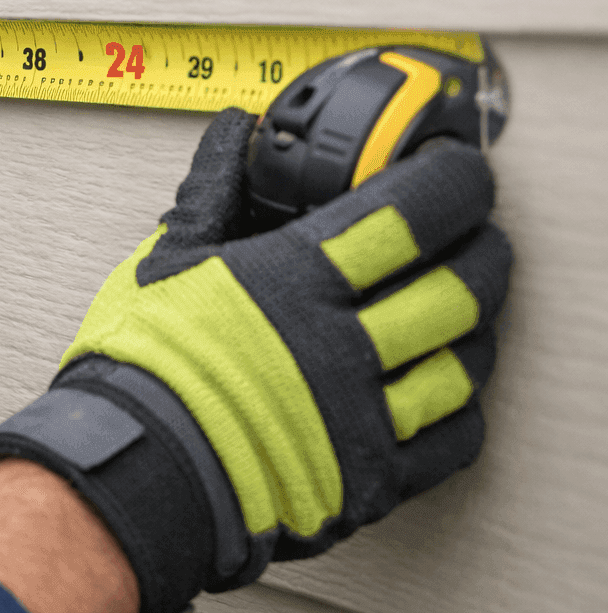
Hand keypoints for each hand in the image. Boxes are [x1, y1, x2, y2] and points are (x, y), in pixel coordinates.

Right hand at [0, 108, 511, 612]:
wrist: (130, 468)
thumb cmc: (141, 368)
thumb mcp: (166, 261)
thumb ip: (212, 191)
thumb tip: (234, 134)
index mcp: (291, 282)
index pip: (406, 216)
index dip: (451, 184)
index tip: (459, 172)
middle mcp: (338, 346)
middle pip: (457, 285)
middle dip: (482, 247)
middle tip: (476, 231)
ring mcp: (361, 416)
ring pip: (465, 360)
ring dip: (478, 323)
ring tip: (465, 301)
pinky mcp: (370, 478)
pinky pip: (453, 438)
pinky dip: (465, 403)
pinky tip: (449, 381)